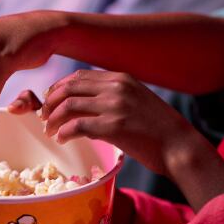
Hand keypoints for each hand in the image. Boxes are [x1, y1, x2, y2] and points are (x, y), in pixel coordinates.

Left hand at [41, 70, 198, 176]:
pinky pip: (76, 126)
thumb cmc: (157, 129)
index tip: (50, 102)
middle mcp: (117, 87)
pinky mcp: (114, 126)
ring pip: (68, 106)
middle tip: (44, 118)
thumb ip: (112, 96)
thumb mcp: (136, 100)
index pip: (78, 76)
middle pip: (68, 88)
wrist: (179, 146)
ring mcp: (115, 106)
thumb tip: (84, 104)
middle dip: (50, 103)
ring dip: (53, 120)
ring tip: (50, 132)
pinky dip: (63, 133)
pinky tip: (62, 140)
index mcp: (121, 78)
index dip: (58, 88)